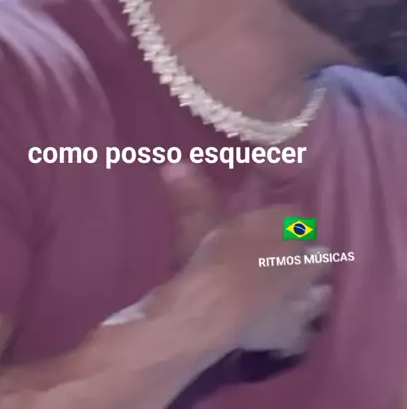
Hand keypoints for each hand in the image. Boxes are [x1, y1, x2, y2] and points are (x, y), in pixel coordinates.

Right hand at [155, 163, 328, 361]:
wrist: (212, 307)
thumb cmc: (207, 257)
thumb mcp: (195, 221)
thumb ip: (191, 193)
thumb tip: (173, 164)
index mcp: (286, 222)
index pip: (297, 217)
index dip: (287, 224)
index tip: (274, 229)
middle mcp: (305, 256)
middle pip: (319, 253)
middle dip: (308, 257)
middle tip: (287, 262)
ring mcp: (305, 296)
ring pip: (322, 292)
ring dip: (312, 293)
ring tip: (295, 295)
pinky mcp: (297, 332)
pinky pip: (306, 332)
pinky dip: (298, 332)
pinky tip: (288, 332)